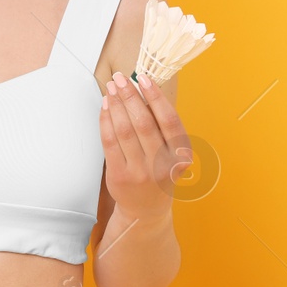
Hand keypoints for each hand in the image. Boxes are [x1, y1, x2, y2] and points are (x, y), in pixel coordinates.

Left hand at [99, 70, 191, 221]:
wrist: (146, 208)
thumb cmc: (159, 171)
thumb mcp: (170, 152)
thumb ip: (160, 126)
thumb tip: (140, 88)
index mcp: (181, 156)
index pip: (169, 120)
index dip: (155, 97)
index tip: (143, 78)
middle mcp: (162, 165)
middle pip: (144, 123)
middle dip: (130, 96)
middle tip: (120, 78)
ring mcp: (140, 172)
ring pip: (125, 130)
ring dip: (116, 105)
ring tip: (111, 88)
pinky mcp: (120, 176)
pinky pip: (110, 141)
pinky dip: (106, 120)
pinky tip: (105, 107)